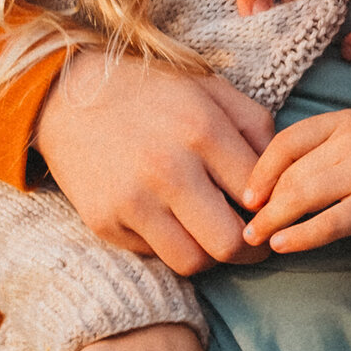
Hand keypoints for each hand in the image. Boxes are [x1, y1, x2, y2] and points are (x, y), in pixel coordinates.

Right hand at [34, 49, 274, 272]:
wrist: (69, 94)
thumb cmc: (151, 90)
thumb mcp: (210, 88)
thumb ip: (255, 126)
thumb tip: (282, 173)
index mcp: (202, 130)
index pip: (258, 195)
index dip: (273, 208)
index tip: (273, 210)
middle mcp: (168, 169)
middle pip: (230, 244)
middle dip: (249, 248)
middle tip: (253, 240)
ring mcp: (133, 201)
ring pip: (193, 262)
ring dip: (209, 253)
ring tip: (211, 232)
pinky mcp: (105, 223)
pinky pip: (153, 255)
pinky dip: (169, 245)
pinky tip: (170, 220)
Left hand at [239, 110, 350, 252]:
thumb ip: (321, 153)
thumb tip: (268, 184)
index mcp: (345, 121)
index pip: (288, 141)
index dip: (262, 170)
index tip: (246, 194)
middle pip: (294, 172)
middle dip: (265, 202)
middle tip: (246, 225)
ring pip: (305, 194)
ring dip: (273, 219)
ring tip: (256, 237)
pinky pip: (330, 221)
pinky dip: (301, 234)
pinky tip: (281, 244)